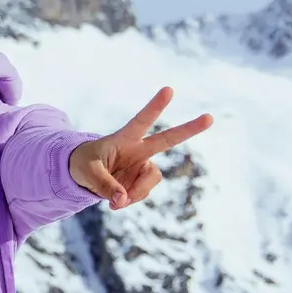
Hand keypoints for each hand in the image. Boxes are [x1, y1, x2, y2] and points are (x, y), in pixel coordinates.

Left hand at [69, 87, 212, 209]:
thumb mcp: (87, 173)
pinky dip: (129, 200)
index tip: (169, 89)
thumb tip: (123, 199)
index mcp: (124, 138)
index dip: (155, 106)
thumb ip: (105, 185)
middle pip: (168, 139)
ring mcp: (142, 166)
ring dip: (136, 192)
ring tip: (116, 202)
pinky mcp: (141, 182)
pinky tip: (116, 201)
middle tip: (210, 117)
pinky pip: (142, 194)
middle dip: (189, 129)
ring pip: (151, 180)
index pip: (142, 120)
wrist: (82, 176)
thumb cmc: (82, 165)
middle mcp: (138, 150)